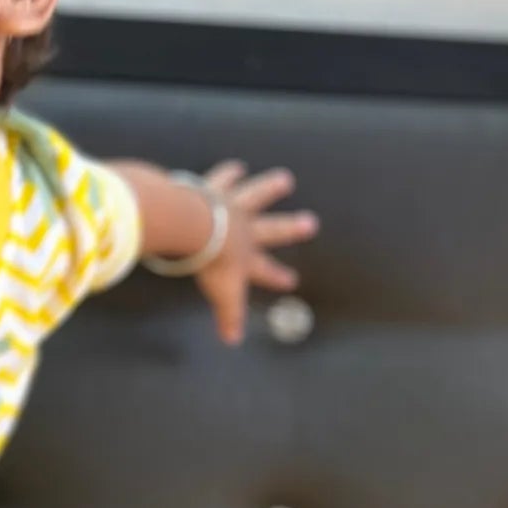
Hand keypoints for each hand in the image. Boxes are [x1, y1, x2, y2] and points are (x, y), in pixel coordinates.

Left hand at [196, 162, 318, 346]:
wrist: (197, 228)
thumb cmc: (210, 263)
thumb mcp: (222, 294)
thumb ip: (228, 315)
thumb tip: (232, 340)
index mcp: (247, 257)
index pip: (266, 270)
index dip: (277, 277)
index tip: (291, 280)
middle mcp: (246, 229)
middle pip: (273, 228)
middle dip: (291, 228)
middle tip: (310, 223)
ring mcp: (233, 206)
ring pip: (257, 195)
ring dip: (270, 188)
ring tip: (284, 179)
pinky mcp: (215, 189)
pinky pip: (224, 179)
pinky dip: (229, 173)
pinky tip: (235, 167)